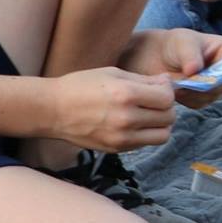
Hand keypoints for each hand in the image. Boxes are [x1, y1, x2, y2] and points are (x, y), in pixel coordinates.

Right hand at [46, 67, 178, 149]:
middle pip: (168, 117)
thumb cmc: (81, 86)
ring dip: (161, 124)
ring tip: (149, 114)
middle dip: (166, 107)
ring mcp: (122, 137)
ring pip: (163, 135)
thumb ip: (144, 80)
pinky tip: (135, 123)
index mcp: (126, 94)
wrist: (52, 110)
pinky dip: (147, 134)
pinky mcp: (117, 149)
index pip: (167, 98)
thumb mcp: (113, 73)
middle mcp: (126, 118)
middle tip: (155, 101)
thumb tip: (167, 82)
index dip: (168, 91)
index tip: (159, 87)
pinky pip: (146, 143)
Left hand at [123, 27, 221, 107]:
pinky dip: (186, 97)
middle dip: (210, 81)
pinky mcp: (203, 99)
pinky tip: (177, 87)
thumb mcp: (183, 42)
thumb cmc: (175, 44)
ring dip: (194, 90)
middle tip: (191, 77)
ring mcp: (216, 86)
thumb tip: (194, 70)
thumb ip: (190, 55)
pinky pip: (199, 103)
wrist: (156, 58)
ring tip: (178, 80)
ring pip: (213, 95)